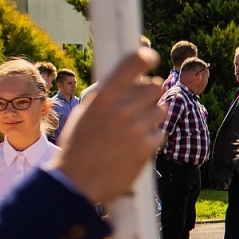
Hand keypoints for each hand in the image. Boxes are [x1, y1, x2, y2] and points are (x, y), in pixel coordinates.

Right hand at [55, 47, 167, 204]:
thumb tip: (135, 79)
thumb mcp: (85, 112)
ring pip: (161, 109)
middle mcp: (122, 109)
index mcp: (104, 97)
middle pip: (155, 86)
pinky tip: (135, 146)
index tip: (150, 57)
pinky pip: (161, 132)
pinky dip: (152, 138)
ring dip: (152, 116)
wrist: (76, 181)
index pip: (132, 64)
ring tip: (134, 129)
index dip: (145, 57)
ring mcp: (137, 128)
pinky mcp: (147, 147)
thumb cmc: (78, 145)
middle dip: (149, 94)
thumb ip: (109, 95)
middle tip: (139, 105)